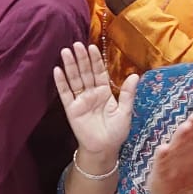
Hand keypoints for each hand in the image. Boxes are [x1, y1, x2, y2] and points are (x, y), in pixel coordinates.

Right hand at [52, 43, 135, 167]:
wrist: (104, 149)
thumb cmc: (116, 132)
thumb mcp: (125, 112)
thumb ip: (127, 94)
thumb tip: (134, 75)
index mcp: (104, 92)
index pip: (99, 72)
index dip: (96, 60)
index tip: (92, 47)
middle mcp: (91, 93)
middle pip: (85, 72)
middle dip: (81, 58)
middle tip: (77, 44)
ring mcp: (80, 100)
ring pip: (74, 79)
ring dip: (70, 66)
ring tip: (65, 52)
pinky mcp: (71, 108)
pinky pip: (65, 93)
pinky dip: (61, 82)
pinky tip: (57, 70)